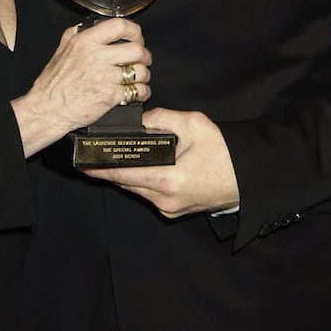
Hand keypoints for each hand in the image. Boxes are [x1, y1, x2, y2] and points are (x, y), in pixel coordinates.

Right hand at [11, 18, 151, 157]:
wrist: (47, 109)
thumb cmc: (53, 83)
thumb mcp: (61, 49)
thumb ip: (77, 34)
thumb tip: (93, 26)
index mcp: (85, 42)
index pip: (119, 26)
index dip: (134, 31)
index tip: (136, 37)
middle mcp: (96, 57)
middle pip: (137, 49)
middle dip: (144, 55)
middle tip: (141, 60)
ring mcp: (105, 77)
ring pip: (140, 71)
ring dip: (144, 75)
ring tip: (138, 78)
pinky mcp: (110, 97)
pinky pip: (138, 91)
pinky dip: (142, 92)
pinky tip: (136, 93)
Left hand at [83, 108, 239, 217]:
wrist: (248, 176)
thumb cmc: (224, 150)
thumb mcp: (193, 124)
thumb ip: (161, 118)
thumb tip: (139, 121)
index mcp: (168, 181)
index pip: (123, 174)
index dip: (101, 168)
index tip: (82, 162)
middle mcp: (165, 201)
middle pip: (127, 183)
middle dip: (110, 169)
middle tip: (93, 155)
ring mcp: (170, 210)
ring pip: (137, 190)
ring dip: (125, 175)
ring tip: (110, 158)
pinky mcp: (175, 211)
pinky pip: (149, 195)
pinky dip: (141, 181)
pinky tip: (137, 167)